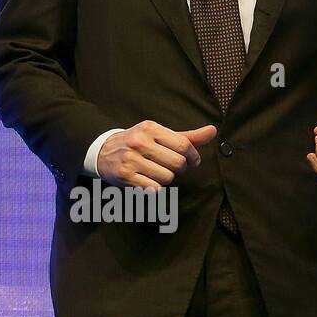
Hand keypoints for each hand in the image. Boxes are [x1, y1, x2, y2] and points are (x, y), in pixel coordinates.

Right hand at [97, 121, 213, 188]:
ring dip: (165, 178)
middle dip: (179, 168)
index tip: (192, 161)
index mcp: (150, 128)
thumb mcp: (159, 135)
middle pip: (177, 163)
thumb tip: (213, 131)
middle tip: (170, 166)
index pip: (184, 145)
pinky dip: (154, 187)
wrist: (102, 151)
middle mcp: (139, 141)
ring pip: (167, 177)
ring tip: (154, 172)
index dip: (193, 157)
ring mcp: (131, 158)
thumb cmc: (138, 143)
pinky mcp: (124, 175)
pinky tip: (146, 179)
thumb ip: (187, 136)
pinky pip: (153, 188)